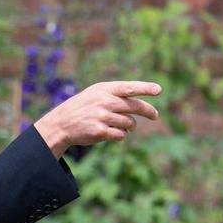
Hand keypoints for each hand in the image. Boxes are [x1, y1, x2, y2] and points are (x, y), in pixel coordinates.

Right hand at [34, 81, 161, 159]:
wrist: (63, 122)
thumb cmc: (84, 106)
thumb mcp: (97, 93)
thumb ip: (117, 94)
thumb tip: (141, 105)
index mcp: (105, 89)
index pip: (129, 87)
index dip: (145, 88)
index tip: (158, 90)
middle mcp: (104, 101)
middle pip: (135, 107)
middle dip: (148, 111)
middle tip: (155, 116)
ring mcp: (102, 117)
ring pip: (129, 123)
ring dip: (129, 126)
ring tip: (117, 124)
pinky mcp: (100, 132)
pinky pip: (121, 135)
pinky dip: (120, 135)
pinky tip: (111, 132)